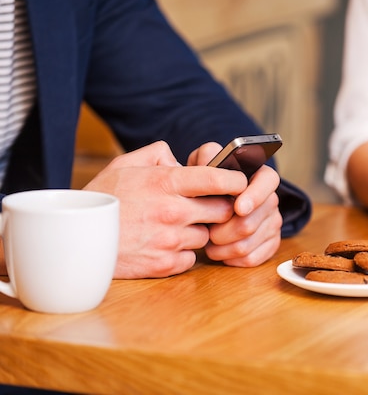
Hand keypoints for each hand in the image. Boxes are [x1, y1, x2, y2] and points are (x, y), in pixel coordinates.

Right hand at [84, 141, 248, 278]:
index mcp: (165, 183)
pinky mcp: (165, 265)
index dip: (236, 180)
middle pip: (222, 210)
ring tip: (176, 227)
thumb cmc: (101, 199)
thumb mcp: (125, 165)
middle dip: (219, 208)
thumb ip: (158, 154)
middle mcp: (172, 211)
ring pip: (207, 235)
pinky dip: (185, 253)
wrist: (74, 240)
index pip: (217, 180)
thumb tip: (181, 159)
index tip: (241, 181)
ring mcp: (170, 240)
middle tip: (206, 206)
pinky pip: (192, 258)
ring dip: (199, 231)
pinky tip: (167, 245)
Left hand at [188, 142, 282, 266]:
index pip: (268, 181)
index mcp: (260, 176)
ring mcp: (272, 223)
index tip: (239, 208)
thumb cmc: (207, 182)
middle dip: (224, 230)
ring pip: (247, 244)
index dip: (255, 196)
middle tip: (208, 229)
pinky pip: (251, 259)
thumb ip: (207, 156)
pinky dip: (231, 258)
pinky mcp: (270, 244)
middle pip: (251, 222)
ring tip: (209, 241)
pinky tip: (220, 250)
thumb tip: (209, 161)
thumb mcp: (204, 162)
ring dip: (223, 246)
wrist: (211, 203)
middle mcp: (271, 200)